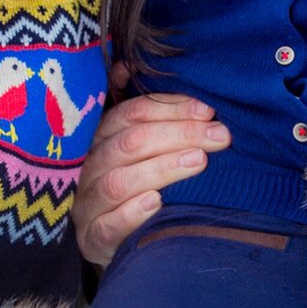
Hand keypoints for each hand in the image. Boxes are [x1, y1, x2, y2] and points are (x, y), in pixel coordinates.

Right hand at [73, 79, 230, 264]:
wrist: (115, 241)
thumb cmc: (135, 184)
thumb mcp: (137, 147)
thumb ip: (143, 112)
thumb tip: (124, 66)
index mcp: (101, 136)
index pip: (132, 113)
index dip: (171, 108)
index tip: (208, 111)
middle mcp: (90, 166)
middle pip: (131, 142)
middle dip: (179, 135)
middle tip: (218, 137)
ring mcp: (87, 204)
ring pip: (119, 181)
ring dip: (161, 168)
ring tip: (198, 162)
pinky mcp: (91, 239)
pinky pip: (107, 225)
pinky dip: (131, 213)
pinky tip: (157, 203)